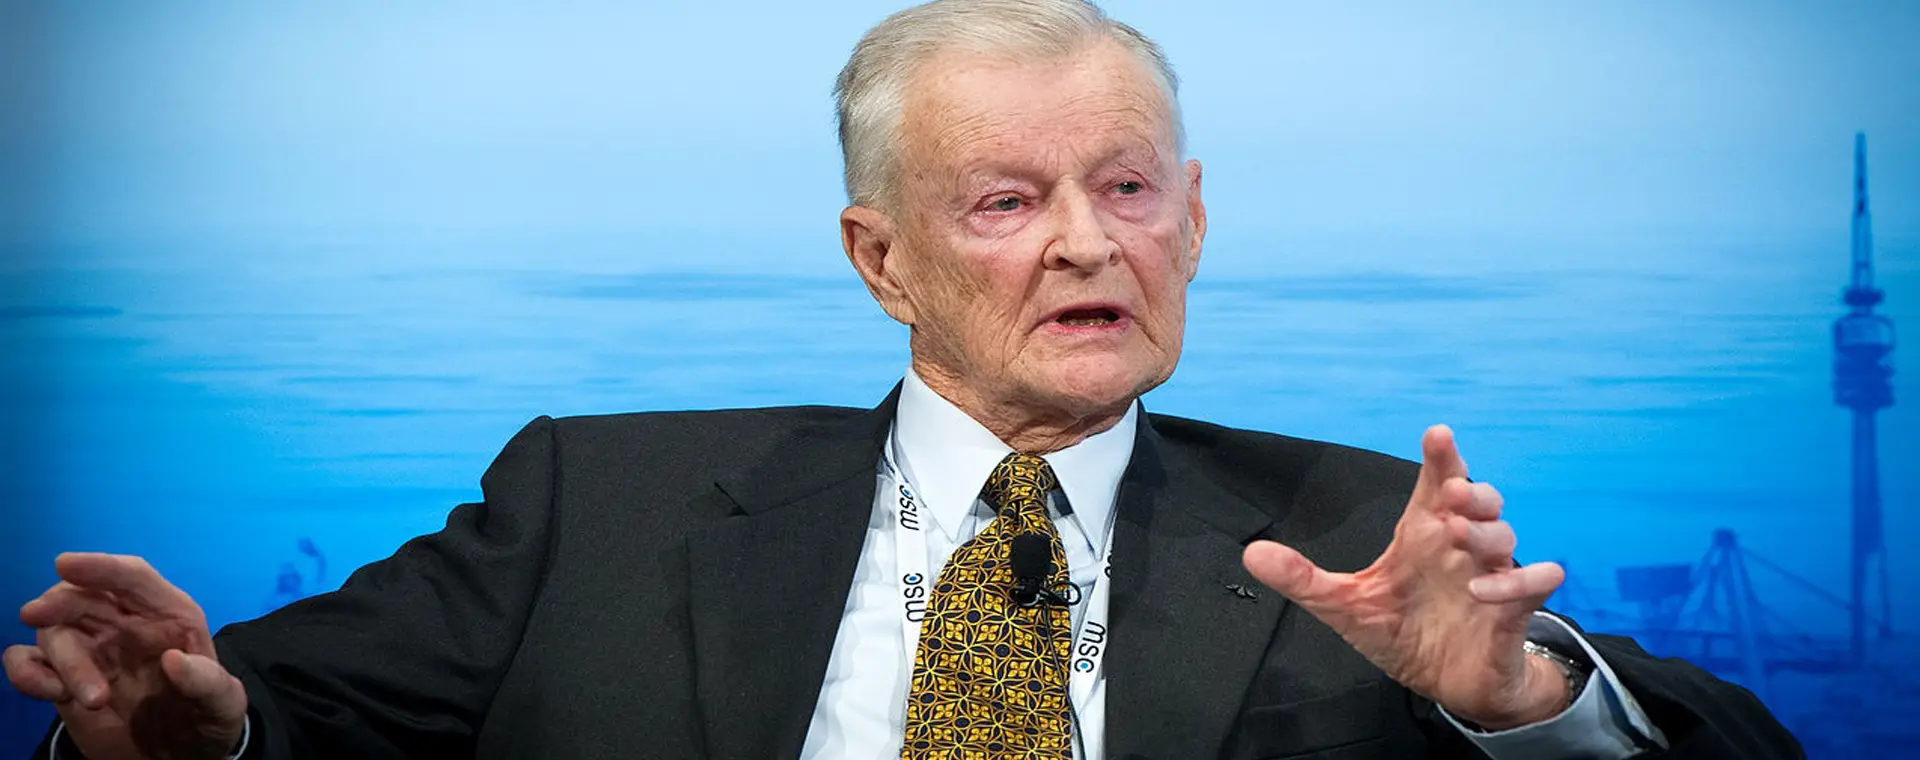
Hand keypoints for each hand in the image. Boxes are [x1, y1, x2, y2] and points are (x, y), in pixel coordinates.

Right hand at [4, 553, 246, 759]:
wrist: (182, 754)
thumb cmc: (206, 717)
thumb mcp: (224, 704)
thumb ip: (207, 682)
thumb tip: (174, 661)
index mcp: (168, 614)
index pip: (132, 578)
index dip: (101, 568)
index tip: (66, 564)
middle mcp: (125, 624)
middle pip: (83, 598)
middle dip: (59, 603)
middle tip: (37, 615)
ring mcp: (92, 651)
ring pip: (56, 632)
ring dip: (62, 658)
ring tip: (94, 700)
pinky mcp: (64, 680)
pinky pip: (30, 664)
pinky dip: (27, 672)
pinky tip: (51, 692)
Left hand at [1243, 425, 1569, 729]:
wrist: (1452, 685)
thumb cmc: (1405, 634)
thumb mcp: (1347, 606)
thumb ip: (1303, 579)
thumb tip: (1252, 553)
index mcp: (1425, 536)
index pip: (1437, 485)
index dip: (1442, 458)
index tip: (1437, 434)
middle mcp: (1461, 548)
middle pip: (1478, 500)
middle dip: (1471, 490)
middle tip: (1452, 492)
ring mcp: (1491, 575)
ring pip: (1504, 535)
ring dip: (1487, 533)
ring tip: (1459, 538)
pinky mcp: (1513, 611)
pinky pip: (1532, 584)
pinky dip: (1518, 582)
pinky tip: (1487, 590)